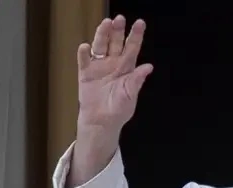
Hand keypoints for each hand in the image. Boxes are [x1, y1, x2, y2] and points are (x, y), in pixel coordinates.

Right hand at [77, 16, 152, 131]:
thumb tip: (148, 67)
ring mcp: (99, 67)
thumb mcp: (131, 95)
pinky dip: (84, 53)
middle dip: (117, 30)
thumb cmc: (119, 110)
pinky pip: (84, 60)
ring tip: (105, 24)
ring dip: (102, 34)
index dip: (136, 35)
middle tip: (119, 19)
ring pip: (100, 46)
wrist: (102, 122)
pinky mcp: (86, 73)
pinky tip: (85, 47)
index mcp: (126, 68)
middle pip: (115, 42)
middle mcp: (113, 63)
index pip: (132, 48)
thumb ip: (137, 80)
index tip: (140, 23)